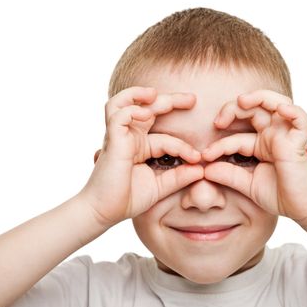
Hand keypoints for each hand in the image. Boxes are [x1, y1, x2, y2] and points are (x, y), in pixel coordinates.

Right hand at [79, 87, 203, 226]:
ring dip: (138, 94)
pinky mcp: (112, 140)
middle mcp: (130, 138)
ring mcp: (119, 137)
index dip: (184, 146)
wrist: (104, 212)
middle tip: (193, 99)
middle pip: (148, 108)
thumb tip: (202, 170)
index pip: (167, 138)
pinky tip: (146, 113)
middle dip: (170, 100)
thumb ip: (179, 177)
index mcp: (141, 147)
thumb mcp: (160, 187)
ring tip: (155, 93)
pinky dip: (131, 110)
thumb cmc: (127, 199)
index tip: (198, 159)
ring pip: (123, 103)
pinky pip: (118, 116)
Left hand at [202, 90, 306, 223]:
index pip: (236, 136)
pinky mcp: (300, 142)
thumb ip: (228, 175)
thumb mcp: (247, 184)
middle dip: (234, 108)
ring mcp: (286, 136)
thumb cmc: (280, 195)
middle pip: (255, 109)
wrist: (302, 209)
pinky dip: (293, 111)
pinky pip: (301, 120)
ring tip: (242, 101)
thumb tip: (205, 170)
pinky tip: (281, 109)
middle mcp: (273, 135)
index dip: (218, 144)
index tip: (204, 156)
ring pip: (277, 103)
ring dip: (259, 97)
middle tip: (218, 121)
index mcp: (261, 144)